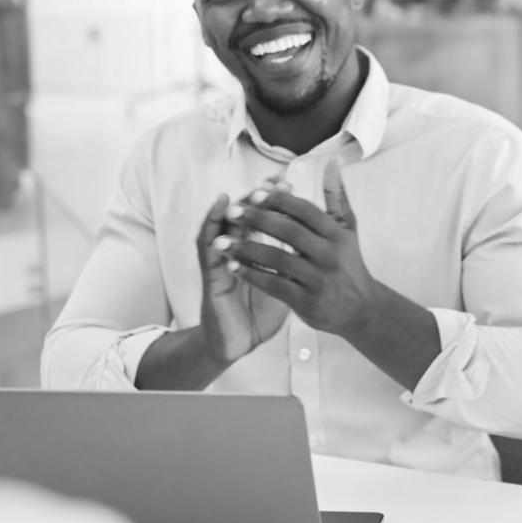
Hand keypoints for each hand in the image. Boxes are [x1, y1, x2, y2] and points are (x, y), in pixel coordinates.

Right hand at [196, 189, 290, 364]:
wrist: (242, 341)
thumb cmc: (262, 310)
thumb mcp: (286, 281)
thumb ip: (296, 258)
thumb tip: (315, 239)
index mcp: (255, 249)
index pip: (263, 215)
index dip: (274, 198)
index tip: (288, 181)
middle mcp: (236, 250)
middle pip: (242, 215)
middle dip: (254, 197)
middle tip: (269, 181)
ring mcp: (220, 262)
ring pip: (220, 227)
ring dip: (229, 210)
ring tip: (238, 194)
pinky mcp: (210, 279)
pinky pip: (206, 252)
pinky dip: (210, 232)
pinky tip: (218, 221)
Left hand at [214, 161, 379, 340]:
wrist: (362, 309)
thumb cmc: (349, 263)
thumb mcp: (348, 228)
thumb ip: (337, 195)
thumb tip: (331, 162)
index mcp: (337, 234)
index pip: (304, 210)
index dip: (278, 200)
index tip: (253, 192)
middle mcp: (328, 255)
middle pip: (288, 231)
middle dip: (257, 219)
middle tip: (231, 212)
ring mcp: (317, 279)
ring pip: (276, 259)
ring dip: (247, 249)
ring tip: (222, 242)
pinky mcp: (307, 302)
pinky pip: (274, 284)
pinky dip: (252, 275)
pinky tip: (233, 267)